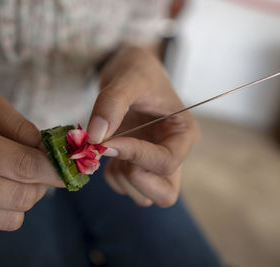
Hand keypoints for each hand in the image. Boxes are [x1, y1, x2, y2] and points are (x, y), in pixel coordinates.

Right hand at [0, 91, 63, 235]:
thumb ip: (20, 125)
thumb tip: (48, 153)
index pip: (18, 164)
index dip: (52, 169)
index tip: (71, 169)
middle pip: (18, 196)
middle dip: (41, 184)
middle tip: (41, 170)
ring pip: (11, 217)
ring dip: (24, 198)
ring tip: (11, 178)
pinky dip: (4, 209)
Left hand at [87, 47, 198, 207]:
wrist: (129, 71)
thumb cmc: (136, 70)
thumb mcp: (127, 78)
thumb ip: (112, 104)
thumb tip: (96, 138)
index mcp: (183, 134)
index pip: (166, 162)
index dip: (137, 156)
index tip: (110, 141)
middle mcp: (173, 153)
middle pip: (165, 195)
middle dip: (137, 181)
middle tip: (118, 157)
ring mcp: (153, 164)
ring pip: (143, 197)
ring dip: (121, 178)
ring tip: (110, 145)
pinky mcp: (136, 166)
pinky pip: (124, 187)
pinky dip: (111, 175)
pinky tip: (108, 149)